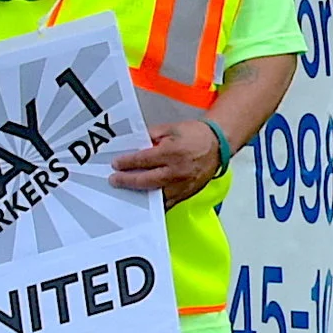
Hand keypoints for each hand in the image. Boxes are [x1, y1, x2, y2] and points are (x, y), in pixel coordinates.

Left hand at [109, 119, 223, 209]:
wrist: (218, 145)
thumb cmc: (195, 135)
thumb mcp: (170, 128)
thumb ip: (150, 136)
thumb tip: (132, 146)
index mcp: (172, 153)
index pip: (143, 160)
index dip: (126, 163)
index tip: (115, 164)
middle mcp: (177, 172)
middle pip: (146, 180)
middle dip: (127, 181)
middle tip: (114, 181)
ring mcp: (183, 186)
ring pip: (156, 195)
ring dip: (139, 195)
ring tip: (126, 193)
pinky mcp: (187, 194)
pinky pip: (167, 203)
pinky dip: (154, 204)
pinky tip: (144, 202)